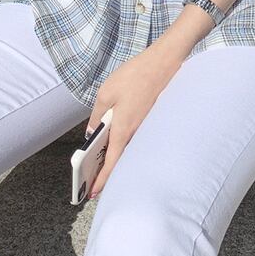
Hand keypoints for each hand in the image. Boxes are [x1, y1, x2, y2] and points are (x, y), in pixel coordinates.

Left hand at [83, 38, 185, 198]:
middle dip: (105, 173)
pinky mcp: (149, 119)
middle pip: (119, 159)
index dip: (101, 180)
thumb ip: (96, 115)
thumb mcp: (106, 93)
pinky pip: (135, 139)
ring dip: (114, 158)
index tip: (91, 194)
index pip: (111, 163)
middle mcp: (136, 132)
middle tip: (91, 181)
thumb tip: (92, 133)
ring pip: (127, 149)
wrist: (163, 62)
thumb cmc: (134, 76)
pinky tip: (115, 141)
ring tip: (99, 163)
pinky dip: (123, 145)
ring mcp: (145, 126)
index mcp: (123, 129)